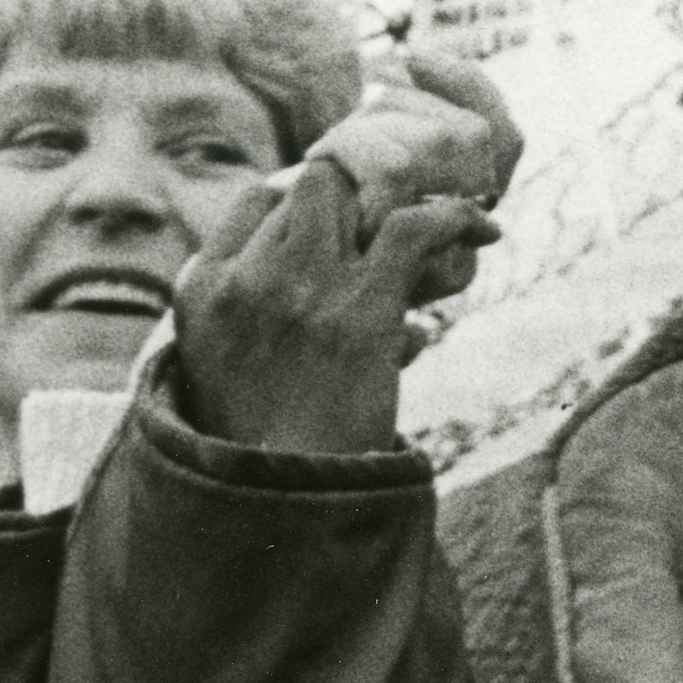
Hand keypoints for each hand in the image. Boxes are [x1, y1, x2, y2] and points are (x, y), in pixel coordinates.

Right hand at [168, 50, 515, 456]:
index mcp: (200, 287)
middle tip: (401, 207)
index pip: (257, 198)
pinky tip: (481, 225)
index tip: (351, 211)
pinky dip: (454, 217)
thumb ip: (261, 312)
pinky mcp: (359, 312)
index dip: (308, 193)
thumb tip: (353, 282)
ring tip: (446, 214)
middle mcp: (245, 278)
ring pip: (357, 192)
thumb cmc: (265, 440)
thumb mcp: (231, 368)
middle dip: (360, 188)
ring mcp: (300, 290)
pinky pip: (414, 229)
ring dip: (404, 196)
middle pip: (309, 184)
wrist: (282, 498)